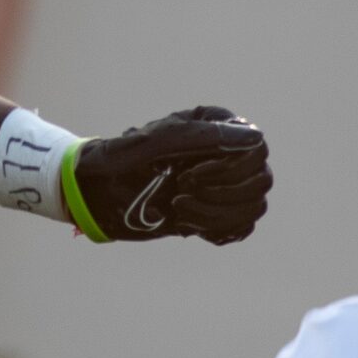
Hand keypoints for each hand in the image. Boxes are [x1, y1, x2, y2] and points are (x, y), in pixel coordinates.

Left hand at [69, 105, 270, 243]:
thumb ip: (206, 136)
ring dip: (216, 214)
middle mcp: (226, 154)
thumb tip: (256, 138)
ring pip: (253, 206)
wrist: (97, 191)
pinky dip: (218, 230)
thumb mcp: (159, 141)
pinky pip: (242, 227)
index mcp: (216, 127)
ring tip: (178, 208)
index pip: (256, 149)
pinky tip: (187, 223)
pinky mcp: (216, 211)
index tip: (189, 175)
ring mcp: (223, 184)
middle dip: (222, 194)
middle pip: (261, 180)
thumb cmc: (121, 159)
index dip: (229, 169)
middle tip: (180, 192)